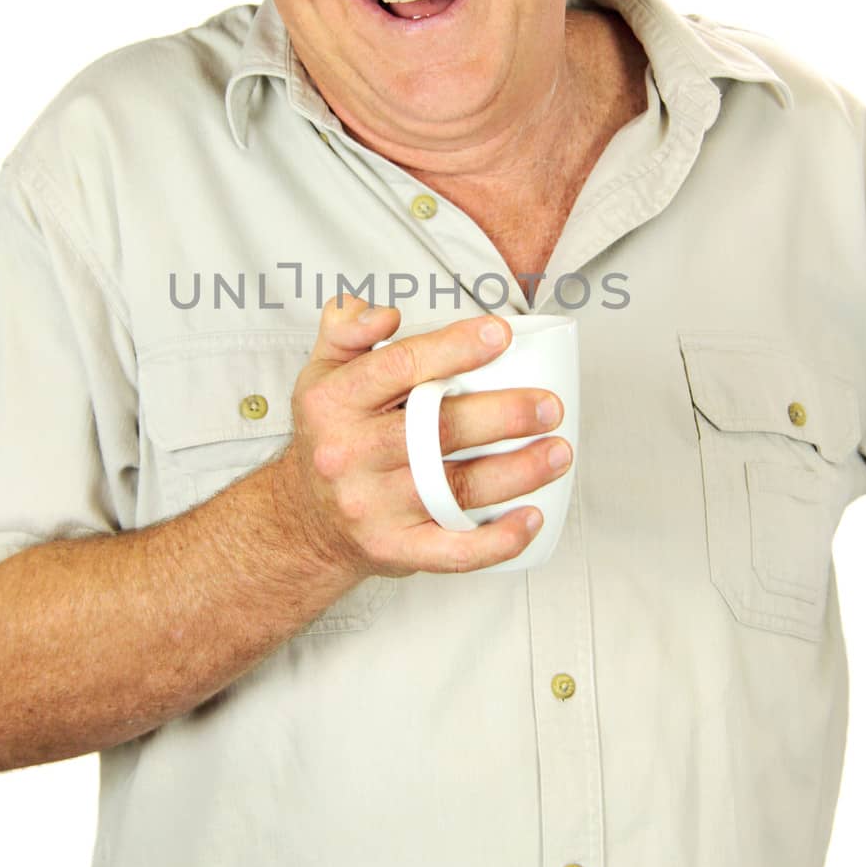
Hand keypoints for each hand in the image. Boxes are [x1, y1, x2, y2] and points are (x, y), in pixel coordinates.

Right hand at [273, 295, 571, 579]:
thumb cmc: (331, 437)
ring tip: (559, 451)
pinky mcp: (393, 551)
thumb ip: (347, 329)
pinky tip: (532, 517)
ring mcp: (371, 508)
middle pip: (436, 430)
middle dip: (504, 416)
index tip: (503, 335)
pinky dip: (499, 540)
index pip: (399, 367)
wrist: (306, 520)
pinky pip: (453, 551)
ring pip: (455, 488)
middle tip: (549, 405)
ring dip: (518, 471)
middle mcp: (347, 455)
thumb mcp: (322, 373)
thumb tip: (385, 315)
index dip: (454, 348)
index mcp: (333, 403)